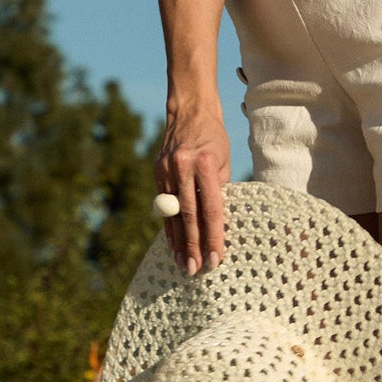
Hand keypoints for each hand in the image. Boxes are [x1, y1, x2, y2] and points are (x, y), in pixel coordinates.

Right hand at [156, 97, 231, 273]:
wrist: (189, 111)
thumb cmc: (214, 138)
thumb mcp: (224, 161)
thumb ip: (220, 191)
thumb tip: (218, 225)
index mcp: (205, 163)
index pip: (211, 208)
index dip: (214, 236)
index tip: (216, 259)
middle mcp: (182, 167)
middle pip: (189, 215)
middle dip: (194, 245)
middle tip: (197, 270)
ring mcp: (166, 169)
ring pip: (173, 213)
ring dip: (178, 242)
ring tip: (183, 263)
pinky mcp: (157, 172)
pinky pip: (164, 206)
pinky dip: (169, 226)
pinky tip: (172, 244)